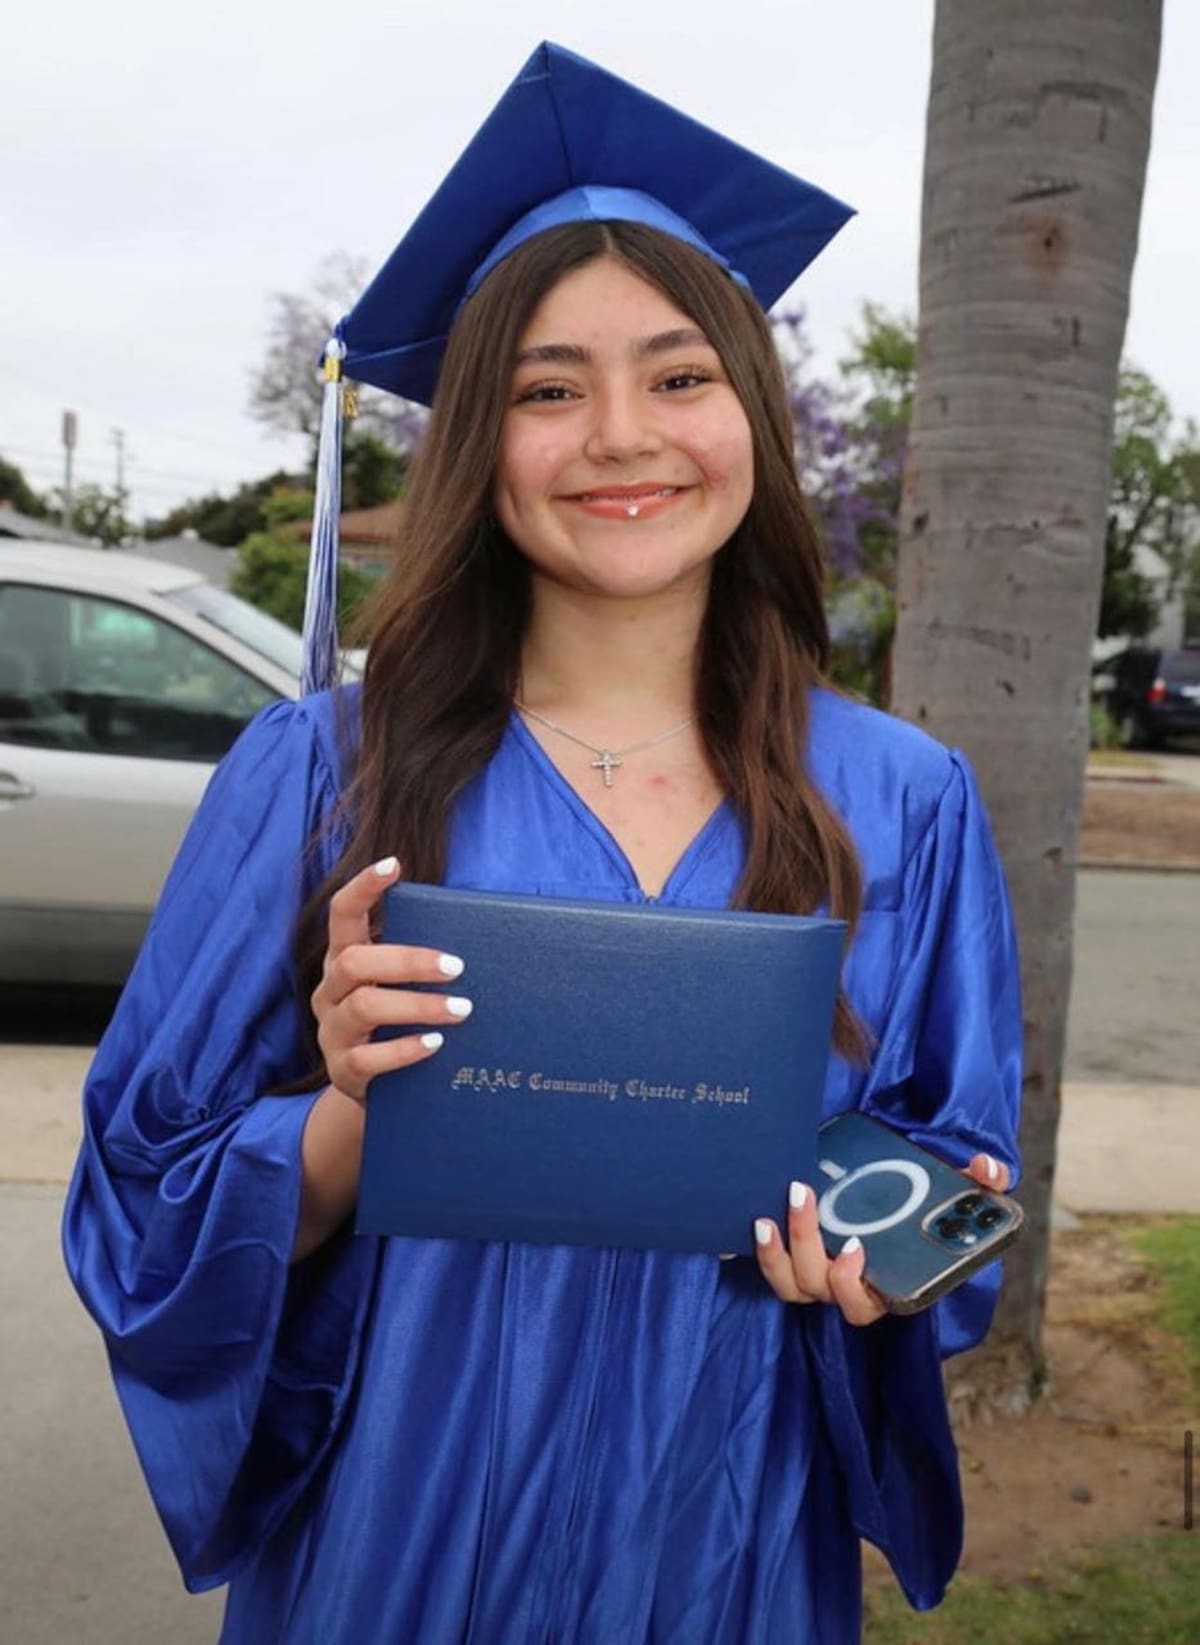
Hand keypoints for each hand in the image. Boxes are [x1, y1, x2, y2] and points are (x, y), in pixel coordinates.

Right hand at [310, 856, 472, 1104]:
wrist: (376, 1089)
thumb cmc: (399, 1022)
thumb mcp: (398, 986)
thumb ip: (421, 962)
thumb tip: (487, 937)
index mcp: (343, 959)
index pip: (342, 913)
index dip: (363, 887)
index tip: (393, 863)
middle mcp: (330, 990)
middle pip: (354, 961)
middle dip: (408, 960)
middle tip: (456, 966)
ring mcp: (332, 1031)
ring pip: (364, 1007)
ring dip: (418, 1005)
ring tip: (461, 1008)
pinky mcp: (343, 1071)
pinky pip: (369, 1058)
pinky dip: (405, 1049)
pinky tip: (436, 1044)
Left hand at [752, 1151, 1011, 1325]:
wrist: (898, 1192)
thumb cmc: (930, 1202)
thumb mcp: (959, 1190)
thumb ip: (983, 1182)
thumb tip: (988, 1168)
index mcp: (891, 1285)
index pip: (867, 1306)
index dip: (853, 1284)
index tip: (854, 1247)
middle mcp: (853, 1289)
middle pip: (822, 1289)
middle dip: (807, 1245)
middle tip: (803, 1194)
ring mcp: (822, 1279)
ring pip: (793, 1285)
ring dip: (778, 1253)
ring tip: (768, 1214)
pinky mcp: (798, 1263)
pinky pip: (777, 1273)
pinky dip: (764, 1254)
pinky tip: (758, 1222)